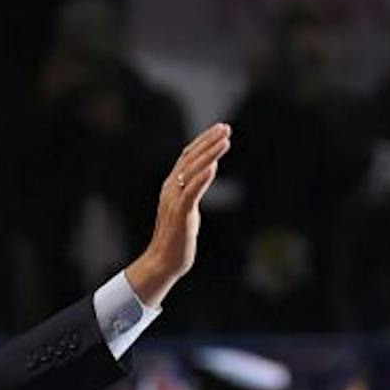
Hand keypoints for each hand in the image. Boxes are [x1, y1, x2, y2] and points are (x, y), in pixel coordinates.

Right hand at [124, 123, 232, 308]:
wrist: (163, 262)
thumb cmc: (176, 238)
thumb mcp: (187, 208)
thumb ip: (194, 190)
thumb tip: (207, 173)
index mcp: (172, 186)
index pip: (188, 156)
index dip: (204, 141)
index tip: (220, 130)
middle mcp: (171, 188)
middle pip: (191, 158)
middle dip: (209, 141)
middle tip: (226, 128)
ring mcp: (174, 200)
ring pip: (192, 171)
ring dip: (210, 154)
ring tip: (225, 141)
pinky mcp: (180, 214)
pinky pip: (191, 192)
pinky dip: (202, 178)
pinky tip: (213, 166)